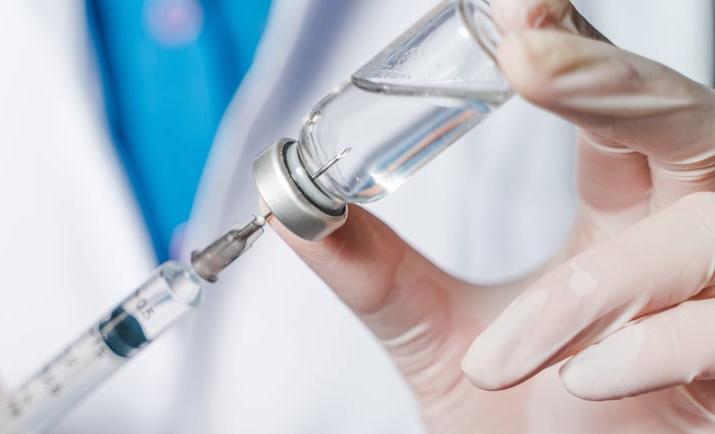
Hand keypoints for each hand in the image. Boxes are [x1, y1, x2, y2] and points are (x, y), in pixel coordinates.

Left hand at [274, 0, 714, 431]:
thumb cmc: (522, 422)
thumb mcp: (434, 339)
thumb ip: (371, 273)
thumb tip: (288, 211)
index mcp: (622, 211)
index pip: (614, 106)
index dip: (578, 49)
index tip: (512, 14)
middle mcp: (683, 235)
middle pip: (692, 121)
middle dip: (614, 83)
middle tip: (527, 56)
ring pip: (704, 228)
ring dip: (599, 283)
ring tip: (506, 355)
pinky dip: (647, 346)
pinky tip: (583, 381)